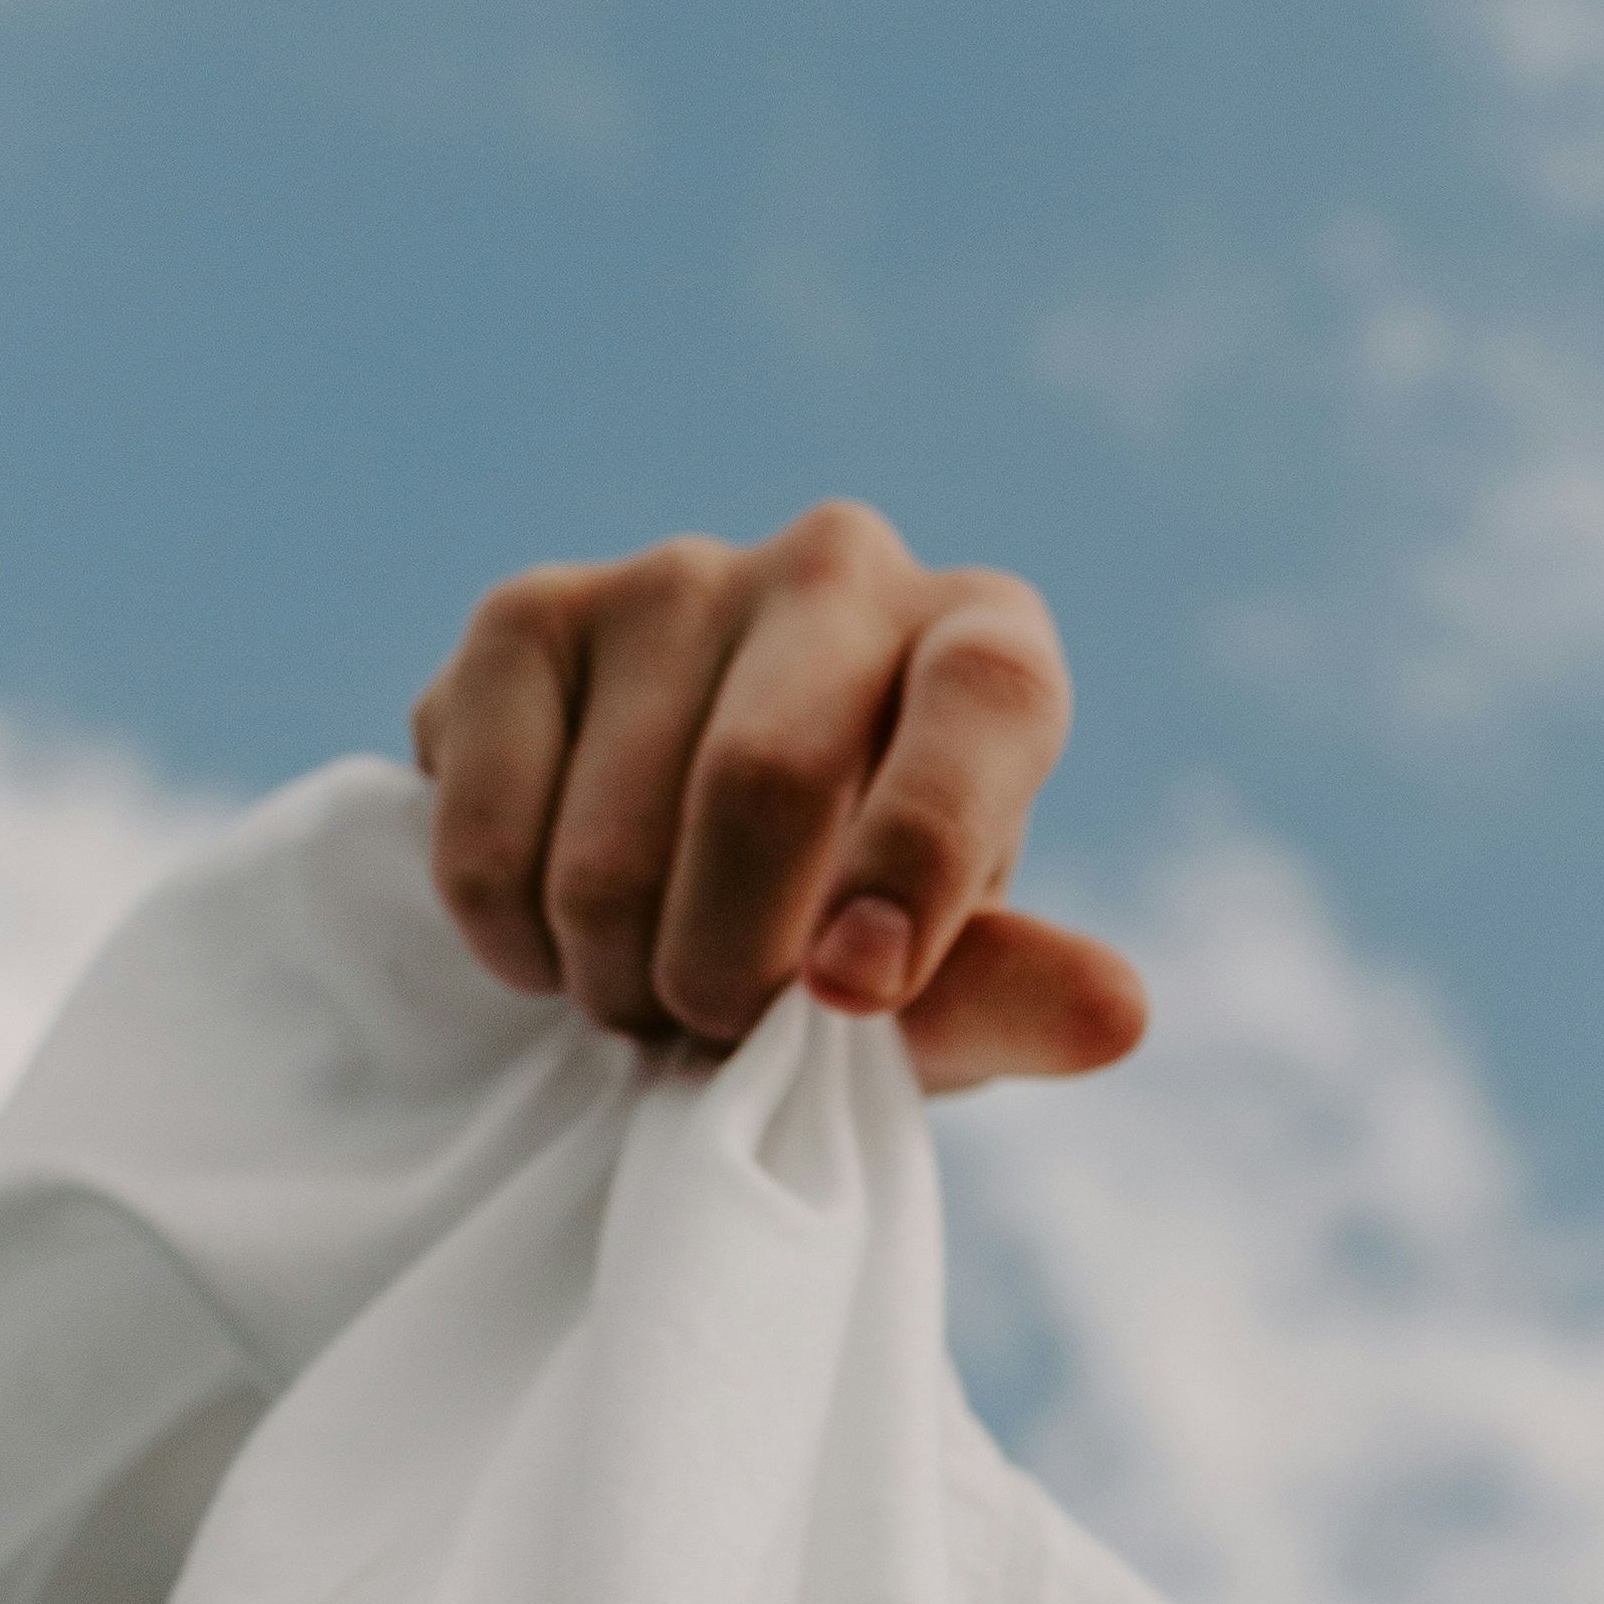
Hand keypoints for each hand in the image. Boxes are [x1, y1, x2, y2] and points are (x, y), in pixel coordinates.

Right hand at [409, 504, 1146, 1094]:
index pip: (983, 699)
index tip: (853, 994)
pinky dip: (511, 942)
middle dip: (724, 972)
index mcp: (985, 640)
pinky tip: (553, 937)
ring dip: (613, 980)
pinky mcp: (527, 616)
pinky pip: (484, 832)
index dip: (919, 851)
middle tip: (713, 1034)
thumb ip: (1011, 998)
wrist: (684, 881)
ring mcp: (672, 575)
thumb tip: (1118, 1011)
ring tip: (643, 988)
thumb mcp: (941, 993)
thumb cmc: (857, 931)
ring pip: (609, 844)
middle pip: (760, 780)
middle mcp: (838, 569)